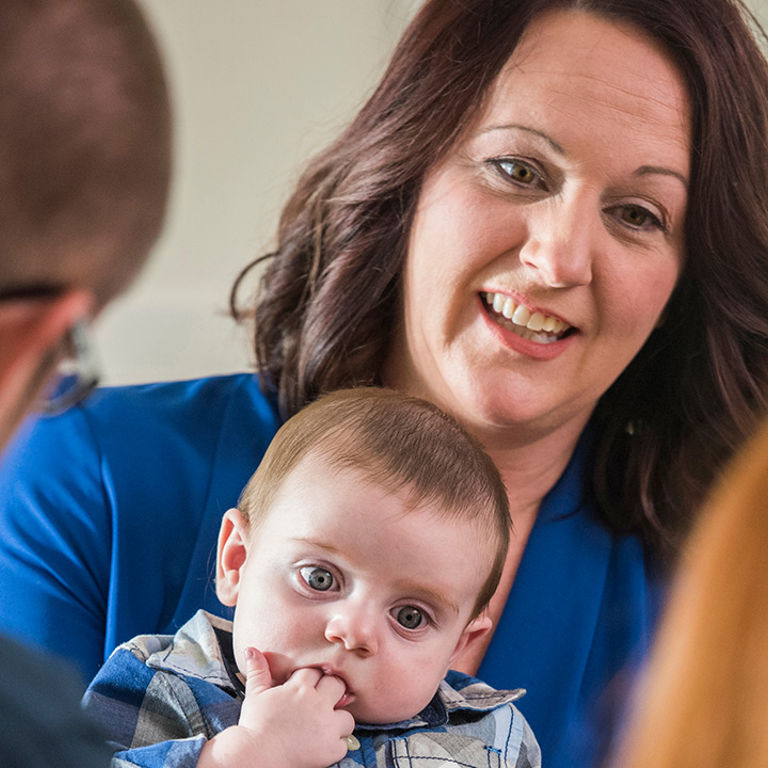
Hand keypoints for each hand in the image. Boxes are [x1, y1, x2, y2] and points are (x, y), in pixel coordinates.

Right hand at [198, 647, 354, 767]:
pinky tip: (320, 745)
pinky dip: (334, 746)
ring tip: (322, 726)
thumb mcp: (255, 695)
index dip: (311, 679)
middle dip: (330, 692)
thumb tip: (252, 649)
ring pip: (347, 717)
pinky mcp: (330, 749)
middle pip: (338, 686)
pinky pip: (343, 743)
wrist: (254, 758)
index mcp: (300, 687)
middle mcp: (317, 703)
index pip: (317, 671)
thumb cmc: (254, 726)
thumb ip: (258, 670)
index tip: (305, 688)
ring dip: (337, 721)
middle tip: (319, 704)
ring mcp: (326, 727)